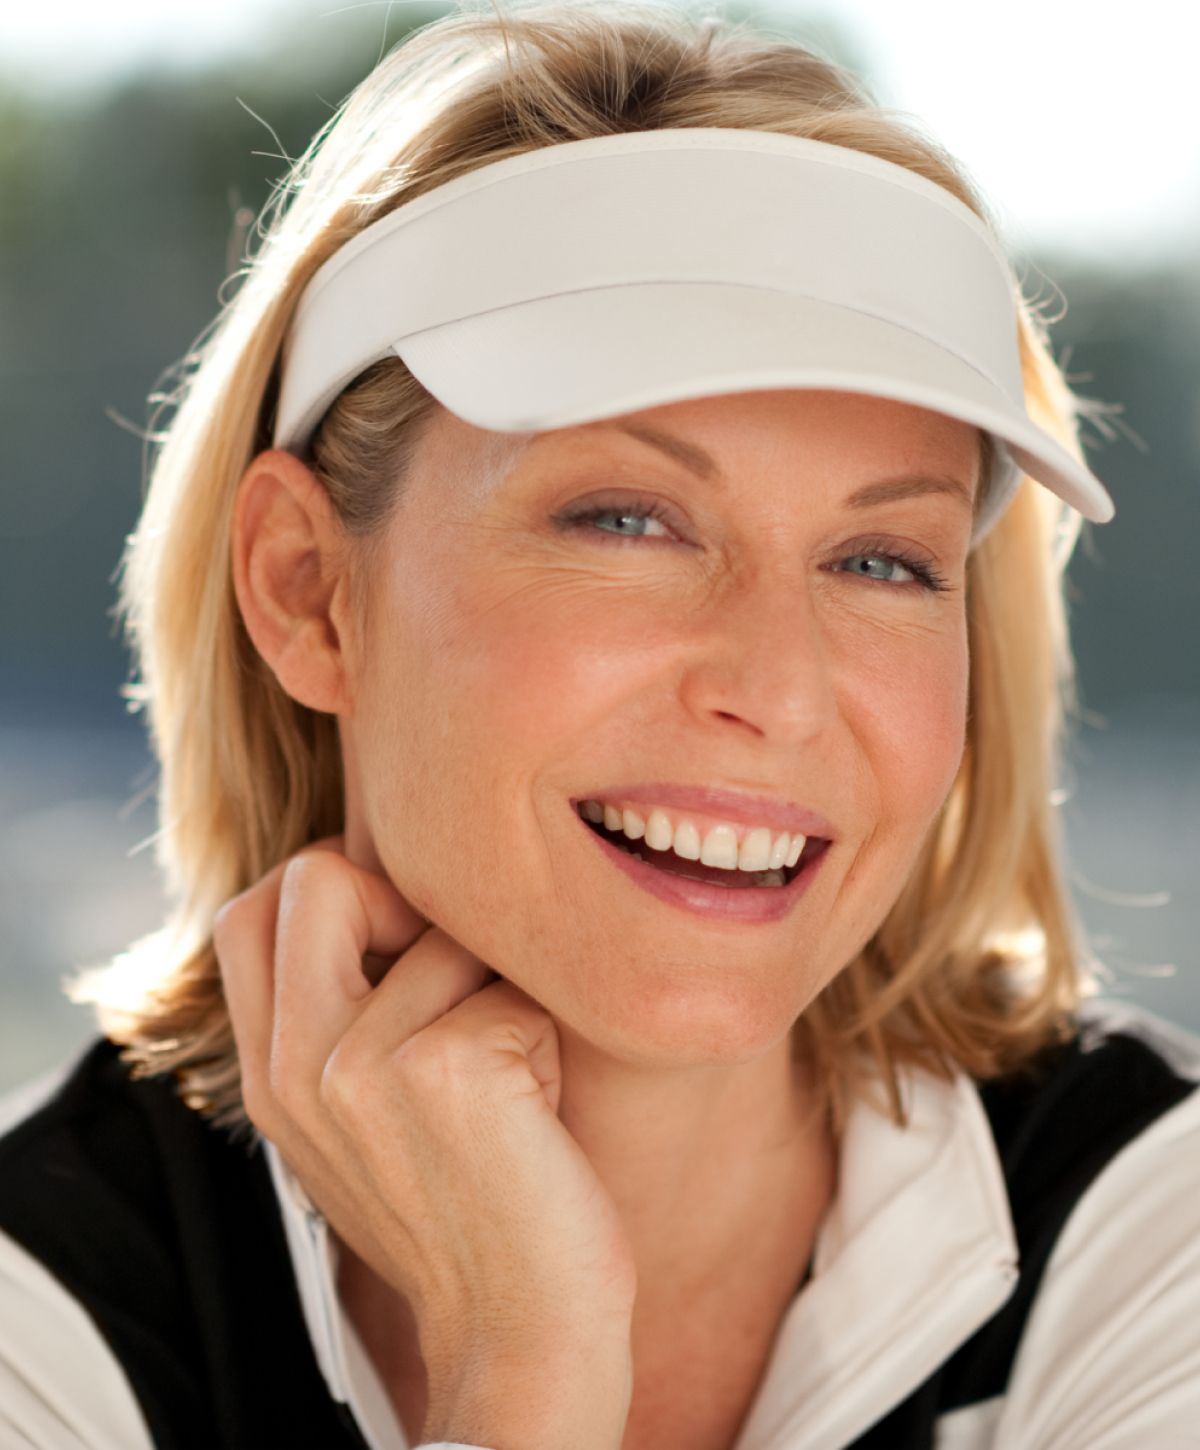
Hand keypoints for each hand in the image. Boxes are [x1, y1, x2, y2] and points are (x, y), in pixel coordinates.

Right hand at [214, 836, 634, 1448]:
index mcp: (268, 1076)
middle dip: (402, 895)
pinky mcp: (445, 1066)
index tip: (400, 937)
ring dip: (496, 984)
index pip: (248, 911)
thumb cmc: (469, 1209)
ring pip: (443, 926)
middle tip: (453, 968)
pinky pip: (512, 981)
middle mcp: (294, 1064)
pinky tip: (537, 1104)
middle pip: (317, 877)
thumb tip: (381, 887)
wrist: (521, 1333)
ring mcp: (360, 1064)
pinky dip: (541, 1027)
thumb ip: (340, 1016)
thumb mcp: (364, 1118)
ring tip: (509, 1072)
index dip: (329, 891)